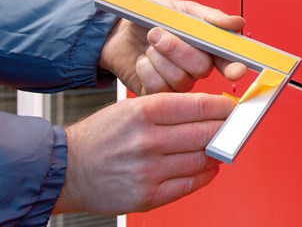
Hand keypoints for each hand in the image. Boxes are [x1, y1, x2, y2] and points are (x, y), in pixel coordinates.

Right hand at [53, 93, 232, 214]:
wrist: (67, 169)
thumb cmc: (102, 135)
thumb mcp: (131, 107)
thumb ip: (169, 108)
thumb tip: (210, 110)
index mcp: (144, 111)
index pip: (199, 106)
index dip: (224, 107)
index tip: (234, 108)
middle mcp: (147, 140)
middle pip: (206, 132)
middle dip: (226, 129)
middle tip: (234, 126)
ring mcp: (148, 170)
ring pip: (201, 159)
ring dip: (217, 153)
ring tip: (219, 147)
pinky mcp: (147, 195)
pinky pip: (190, 185)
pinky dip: (205, 175)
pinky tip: (207, 167)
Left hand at [99, 0, 247, 94]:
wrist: (119, 31)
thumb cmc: (153, 19)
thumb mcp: (181, 10)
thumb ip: (209, 17)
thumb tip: (237, 23)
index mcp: (208, 48)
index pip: (229, 62)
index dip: (234, 67)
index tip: (236, 70)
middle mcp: (196, 69)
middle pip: (201, 69)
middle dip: (178, 49)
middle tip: (158, 34)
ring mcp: (178, 84)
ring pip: (179, 78)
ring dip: (158, 56)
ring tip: (149, 44)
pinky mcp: (158, 95)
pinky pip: (158, 87)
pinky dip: (146, 68)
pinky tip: (142, 60)